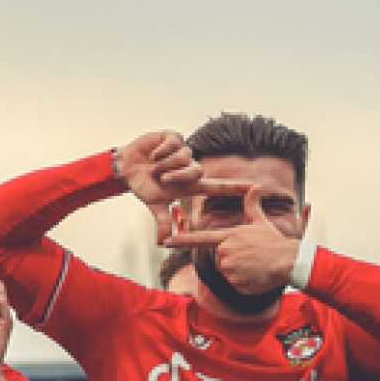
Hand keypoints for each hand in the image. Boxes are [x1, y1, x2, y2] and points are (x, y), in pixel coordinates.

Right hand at [114, 131, 254, 242]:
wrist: (126, 168)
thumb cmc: (143, 186)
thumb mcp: (154, 204)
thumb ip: (163, 221)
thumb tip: (161, 243)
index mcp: (188, 184)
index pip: (216, 186)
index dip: (234, 188)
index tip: (253, 188)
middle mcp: (190, 167)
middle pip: (197, 171)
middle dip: (178, 174)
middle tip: (162, 177)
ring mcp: (183, 151)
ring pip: (184, 157)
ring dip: (165, 163)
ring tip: (153, 165)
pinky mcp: (174, 137)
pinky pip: (173, 144)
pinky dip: (160, 151)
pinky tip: (153, 154)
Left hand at [166, 185, 298, 295]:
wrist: (290, 260)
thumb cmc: (274, 241)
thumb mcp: (261, 221)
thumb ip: (252, 206)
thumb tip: (255, 186)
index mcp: (228, 237)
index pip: (199, 238)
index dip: (182, 240)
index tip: (165, 242)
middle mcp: (225, 252)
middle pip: (219, 259)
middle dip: (232, 260)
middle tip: (250, 256)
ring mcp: (229, 269)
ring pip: (227, 273)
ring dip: (239, 272)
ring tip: (255, 265)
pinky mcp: (236, 284)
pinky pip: (234, 285)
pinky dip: (244, 283)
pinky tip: (256, 275)